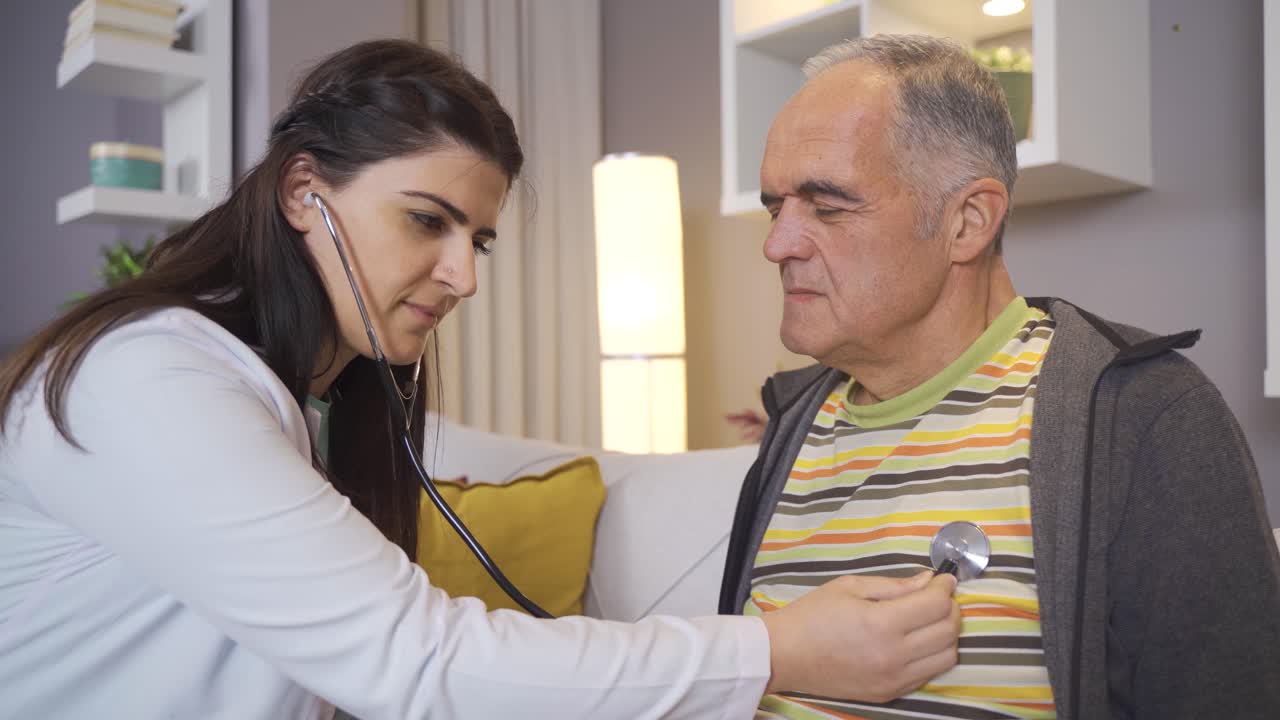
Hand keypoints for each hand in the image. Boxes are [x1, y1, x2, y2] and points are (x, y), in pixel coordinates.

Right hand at [760, 571, 960, 702]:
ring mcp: (893, 679)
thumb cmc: (811, 615)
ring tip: (929, 619)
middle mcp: (893, 655)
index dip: (945, 587)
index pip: (936, 605)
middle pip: (948, 631)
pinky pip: (929, 674)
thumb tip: (928, 581)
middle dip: (950, 608)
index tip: (943, 579)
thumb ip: (894, 585)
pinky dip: (932, 655)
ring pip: (946, 656)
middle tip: (938, 596)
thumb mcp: (849, 587)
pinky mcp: (889, 693)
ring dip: (946, 634)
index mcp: (881, 623)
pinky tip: (916, 641)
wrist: (783, 656)